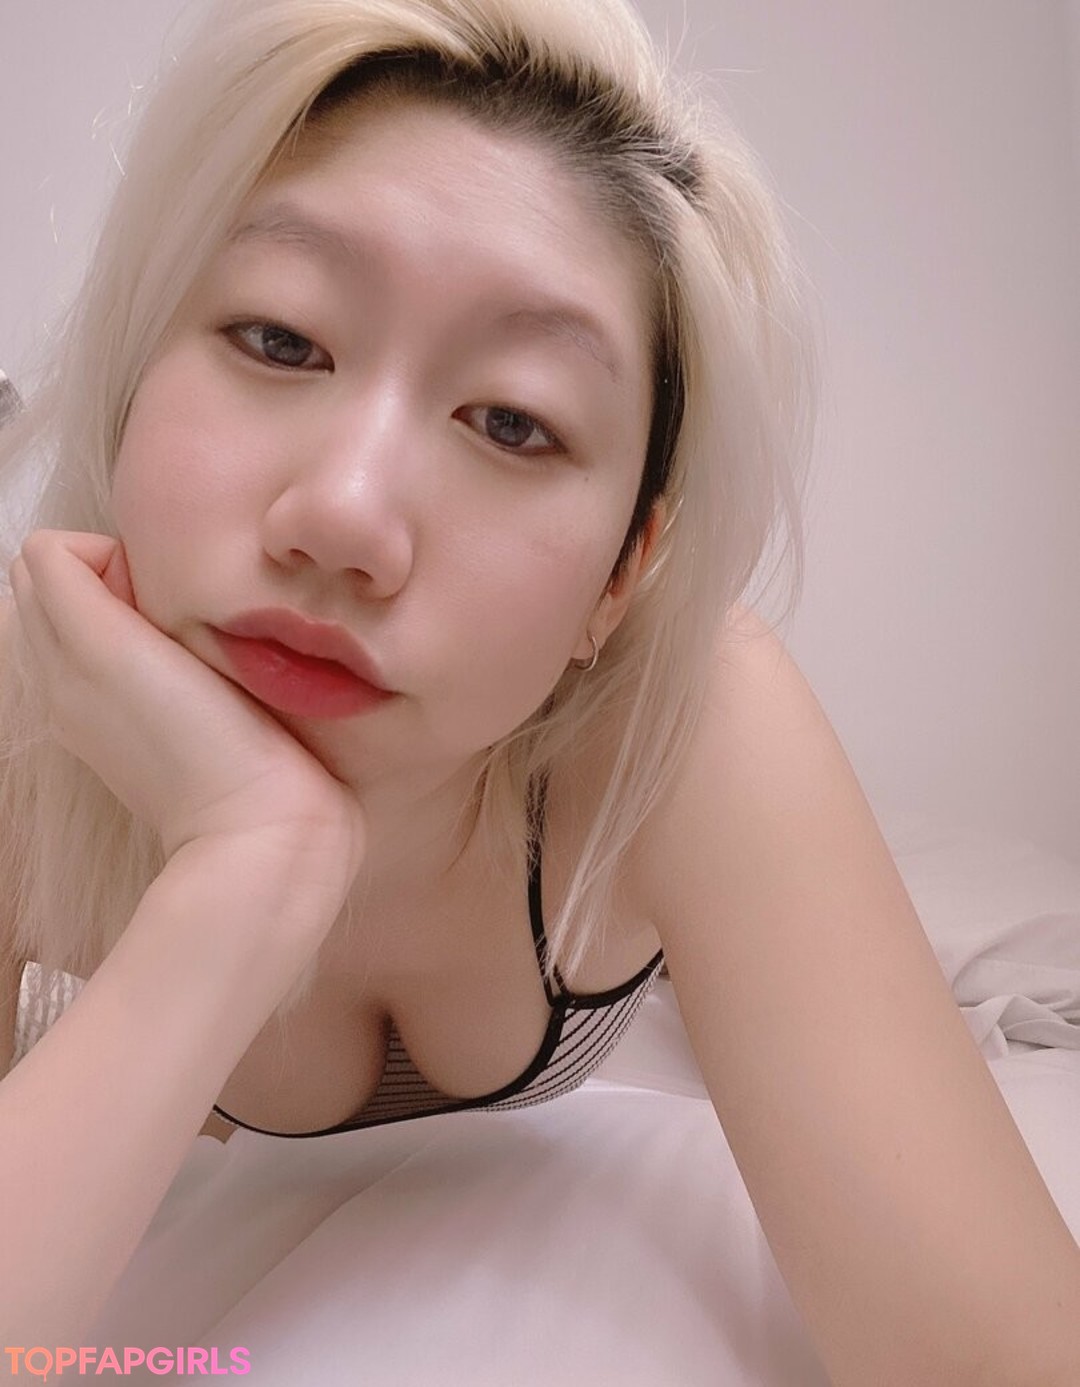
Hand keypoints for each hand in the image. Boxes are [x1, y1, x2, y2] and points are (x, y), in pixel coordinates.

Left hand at [9, 530, 366, 900]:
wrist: (266, 833)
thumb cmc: (196, 742)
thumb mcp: (110, 647)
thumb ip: (71, 584)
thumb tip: (88, 554)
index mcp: (59, 663)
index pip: (50, 559)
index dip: (104, 553)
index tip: (155, 589)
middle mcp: (76, 688)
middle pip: (71, 589)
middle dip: (118, 575)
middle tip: (174, 613)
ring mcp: (121, 716)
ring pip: (115, 621)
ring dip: (151, 610)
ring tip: (196, 640)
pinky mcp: (173, 737)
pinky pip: (157, 662)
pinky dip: (177, 648)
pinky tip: (213, 672)